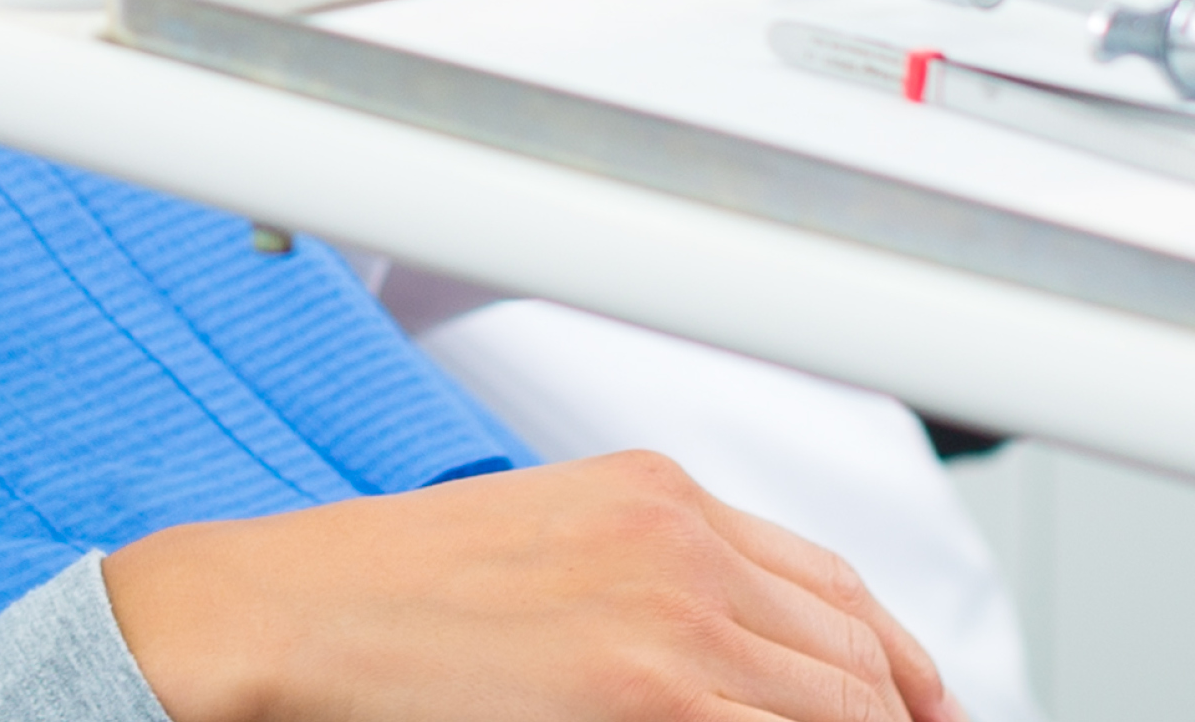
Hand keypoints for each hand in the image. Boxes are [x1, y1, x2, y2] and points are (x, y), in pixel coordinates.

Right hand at [101, 456, 959, 721]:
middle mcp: (682, 546)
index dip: (897, 663)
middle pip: (854, 656)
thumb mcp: (539, 542)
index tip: (920, 706)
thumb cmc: (374, 596)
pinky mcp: (650, 695)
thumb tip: (732, 655)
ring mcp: (674, 623)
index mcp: (659, 496)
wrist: (274, 618)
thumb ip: (650, 577)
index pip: (836, 584)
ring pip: (840, 708)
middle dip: (886, 718)